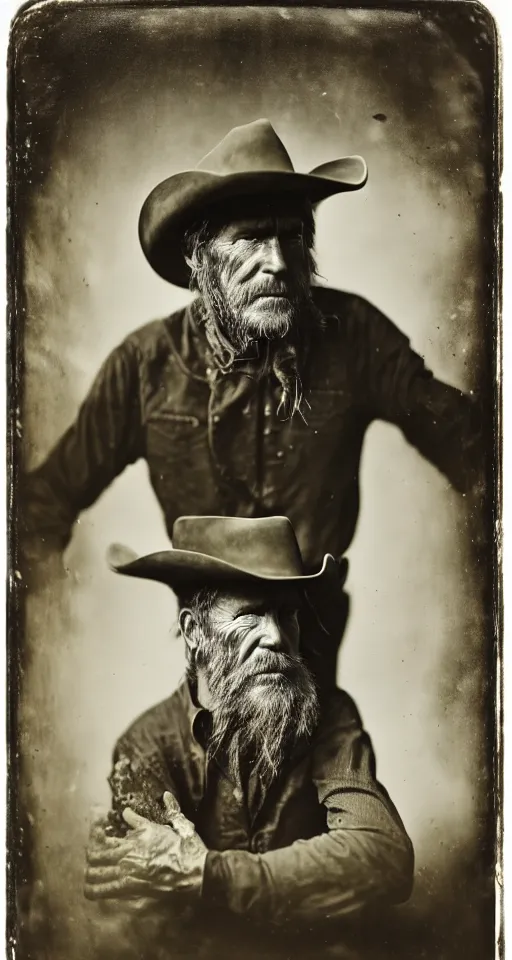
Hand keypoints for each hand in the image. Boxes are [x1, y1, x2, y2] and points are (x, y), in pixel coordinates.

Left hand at [84, 793, 207, 901]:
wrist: (195, 872)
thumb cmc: (185, 847)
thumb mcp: (173, 823)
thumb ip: (161, 812)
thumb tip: (154, 800)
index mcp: (135, 838)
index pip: (103, 835)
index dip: (95, 831)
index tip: (97, 828)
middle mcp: (127, 857)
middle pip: (94, 856)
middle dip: (90, 853)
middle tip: (92, 852)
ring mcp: (127, 875)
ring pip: (95, 876)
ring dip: (90, 874)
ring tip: (90, 873)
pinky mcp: (132, 892)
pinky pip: (105, 892)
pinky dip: (97, 890)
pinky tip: (96, 889)